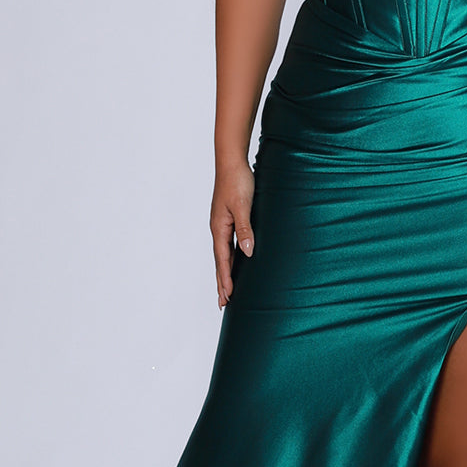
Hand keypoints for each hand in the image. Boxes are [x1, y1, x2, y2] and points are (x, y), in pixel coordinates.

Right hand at [210, 158, 254, 307]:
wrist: (231, 162)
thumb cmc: (237, 181)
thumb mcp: (242, 206)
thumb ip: (245, 229)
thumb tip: (248, 252)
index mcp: (219, 228)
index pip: (222, 260)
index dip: (225, 279)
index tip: (227, 297)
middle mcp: (218, 228)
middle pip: (220, 261)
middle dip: (221, 282)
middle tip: (223, 304)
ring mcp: (222, 224)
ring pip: (223, 254)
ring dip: (224, 273)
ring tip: (226, 289)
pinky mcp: (228, 219)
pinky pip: (228, 245)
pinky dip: (230, 258)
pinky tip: (235, 262)